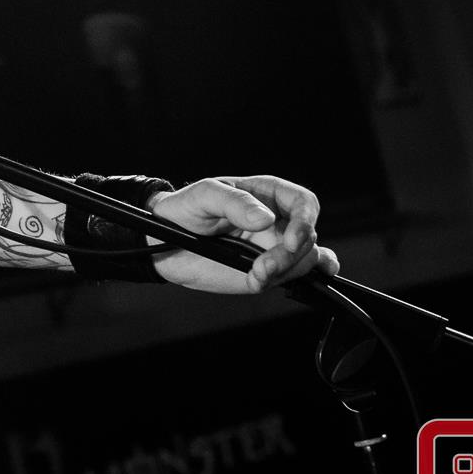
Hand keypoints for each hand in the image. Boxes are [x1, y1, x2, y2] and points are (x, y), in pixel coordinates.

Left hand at [147, 176, 338, 293]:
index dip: (305, 221)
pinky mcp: (266, 270)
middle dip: (290, 256)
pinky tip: (281, 279)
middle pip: (307, 237)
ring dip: (286, 272)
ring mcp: (273, 247)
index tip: (290, 241)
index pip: (304, 203)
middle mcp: (277, 220)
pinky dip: (302, 278)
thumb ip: (234, 203)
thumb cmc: (185, 209)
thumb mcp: (204, 196)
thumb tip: (265, 218)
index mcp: (267, 194)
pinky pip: (297, 274)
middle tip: (262, 266)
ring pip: (305, 260)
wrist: (165, 241)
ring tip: (255, 275)